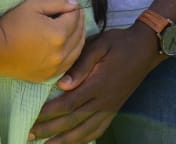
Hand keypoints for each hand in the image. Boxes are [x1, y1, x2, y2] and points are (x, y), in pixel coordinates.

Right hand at [0, 0, 85, 81]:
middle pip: (80, 33)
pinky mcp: (50, 75)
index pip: (76, 17)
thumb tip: (75, 5)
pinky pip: (69, 63)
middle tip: (74, 14)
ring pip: (78, 50)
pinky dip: (72, 52)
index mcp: (59, 34)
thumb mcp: (33, 5)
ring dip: (78, 37)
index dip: (74, 8)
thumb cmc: (12, 25)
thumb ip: (57, 2)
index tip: (71, 4)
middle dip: (79, 21)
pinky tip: (68, 45)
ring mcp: (57, 66)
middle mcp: (62, 52)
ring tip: (73, 27)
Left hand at [30, 23, 164, 142]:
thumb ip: (81, 65)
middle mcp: (104, 100)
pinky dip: (85, 139)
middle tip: (30, 134)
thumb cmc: (119, 42)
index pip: (68, 104)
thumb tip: (62, 85)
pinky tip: (74, 143)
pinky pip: (98, 130)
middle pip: (73, 121)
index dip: (49, 113)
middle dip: (50, 130)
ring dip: (65, 140)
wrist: (146, 48)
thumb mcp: (100, 45)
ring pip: (85, 130)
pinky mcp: (114, 109)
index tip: (32, 117)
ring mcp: (110, 107)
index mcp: (98, 84)